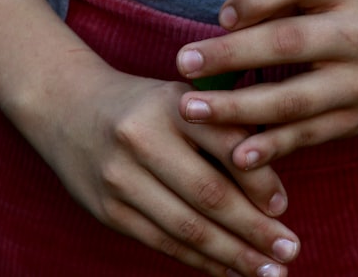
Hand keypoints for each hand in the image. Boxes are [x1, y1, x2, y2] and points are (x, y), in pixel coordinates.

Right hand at [36, 64, 300, 276]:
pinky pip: (162, 242)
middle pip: (208, 193)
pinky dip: (200, 261)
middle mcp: (143, 138)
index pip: (227, 144)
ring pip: (186, 227)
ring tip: (269, 272)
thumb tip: (275, 192)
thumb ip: (225, 130)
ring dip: (233, 255)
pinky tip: (229, 271)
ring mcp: (121, 177)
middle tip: (290, 251)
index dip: (259, 180)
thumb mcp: (183, 99)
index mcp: (172, 104)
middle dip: (254, 230)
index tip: (283, 207)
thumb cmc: (147, 106)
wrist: (67, 107)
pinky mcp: (108, 209)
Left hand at [175, 0, 357, 170]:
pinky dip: (271, 147)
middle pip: (288, 43)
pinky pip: (307, 135)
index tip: (220, 16)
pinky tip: (236, 154)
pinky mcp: (356, 120)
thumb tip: (226, 24)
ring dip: (237, 107)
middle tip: (184, 63)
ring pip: (293, 99)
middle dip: (231, 55)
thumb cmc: (346, 11)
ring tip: (192, 109)